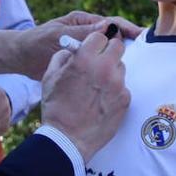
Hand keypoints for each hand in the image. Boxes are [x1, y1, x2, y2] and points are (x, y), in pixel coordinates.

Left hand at [0, 12, 136, 79]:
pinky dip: (108, 70)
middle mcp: (87, 34)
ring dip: (119, 58)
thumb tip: (106, 26)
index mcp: (83, 22)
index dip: (127, 28)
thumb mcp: (58, 35)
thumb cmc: (37, 42)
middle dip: (129, 43)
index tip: (141, 35)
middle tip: (145, 53)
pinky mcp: (82, 64)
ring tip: (135, 66)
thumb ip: (81, 32)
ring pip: (108, 53)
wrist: (21, 58)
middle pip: (114, 38)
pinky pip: (99, 66)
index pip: (111, 23)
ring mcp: (86, 50)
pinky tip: (117, 78)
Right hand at [39, 30, 129, 161]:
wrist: (68, 139)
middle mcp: (104, 68)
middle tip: (100, 61)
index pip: (100, 36)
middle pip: (118, 46)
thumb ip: (63, 57)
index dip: (94, 42)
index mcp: (84, 59)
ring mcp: (117, 84)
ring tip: (97, 87)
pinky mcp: (125, 99)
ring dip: (112, 71)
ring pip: (121, 67)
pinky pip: (123, 86)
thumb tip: (74, 50)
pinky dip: (115, 90)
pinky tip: (102, 101)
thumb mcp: (50, 77)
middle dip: (109, 51)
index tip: (93, 48)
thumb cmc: (56, 108)